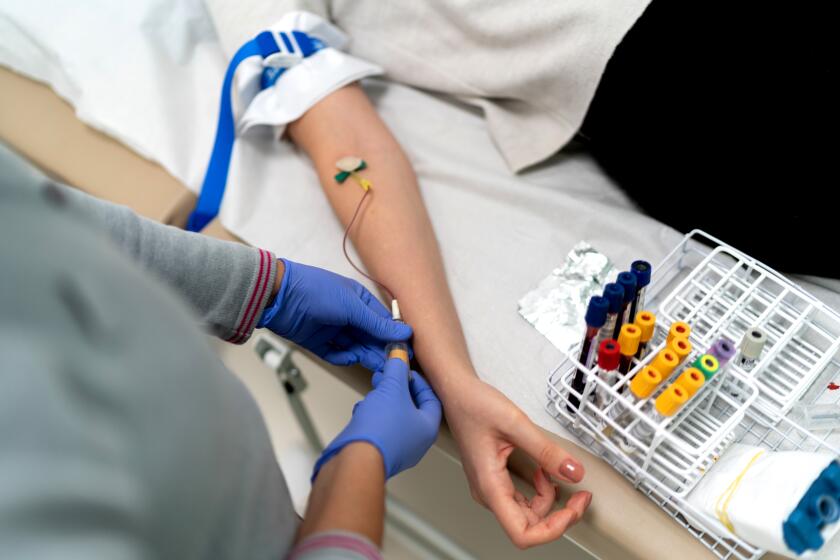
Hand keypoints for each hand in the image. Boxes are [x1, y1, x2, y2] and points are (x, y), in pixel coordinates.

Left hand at [261, 259, 411, 370]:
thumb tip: (404, 332)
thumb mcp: (351, 306)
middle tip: (392, 364)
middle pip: (370, 337)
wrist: (278, 295)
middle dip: (380, 350)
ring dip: (365, 356)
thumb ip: (376, 323)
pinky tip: (349, 358)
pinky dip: (342, 357)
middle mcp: (348, 315)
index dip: (394, 336)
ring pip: (355, 347)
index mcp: (359, 300)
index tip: (406, 351)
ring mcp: (333, 329)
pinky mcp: (318, 341)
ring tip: (376, 367)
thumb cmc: (315, 291)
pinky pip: (336, 354)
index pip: (382, 321)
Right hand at [313, 358, 441, 479]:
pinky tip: (363, 409)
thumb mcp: (392, 388)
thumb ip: (397, 369)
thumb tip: (399, 356)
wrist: (356, 459)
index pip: (431, 398)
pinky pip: (380, 429)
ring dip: (384, 400)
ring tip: (374, 388)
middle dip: (397, 387)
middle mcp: (416, 441)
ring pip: (394, 417)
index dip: (418, 380)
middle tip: (388, 375)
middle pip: (412, 407)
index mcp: (428, 428)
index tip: (405, 369)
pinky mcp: (379, 452)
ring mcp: (398, 449)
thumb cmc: (380, 431)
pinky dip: (373, 416)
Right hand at [445, 377, 590, 548]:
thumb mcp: (515, 423)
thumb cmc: (472, 405)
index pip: (522, 533)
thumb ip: (546, 451)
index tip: (571, 510)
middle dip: (559, 515)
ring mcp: (491, 488)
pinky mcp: (496, 480)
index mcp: (490, 485)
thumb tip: (573, 472)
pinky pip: (522, 499)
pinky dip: (540, 491)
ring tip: (558, 473)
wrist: (456, 393)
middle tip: (580, 496)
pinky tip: (545, 473)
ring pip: (527, 515)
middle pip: (528, 527)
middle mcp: (488, 492)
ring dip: (550, 502)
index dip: (552, 529)